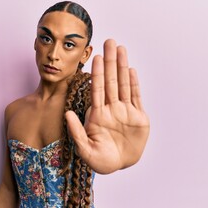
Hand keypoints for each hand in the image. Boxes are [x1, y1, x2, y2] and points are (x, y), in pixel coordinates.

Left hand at [65, 39, 149, 173]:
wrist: (121, 166)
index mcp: (97, 115)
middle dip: (110, 61)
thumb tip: (68, 114)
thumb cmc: (101, 161)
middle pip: (110, 81)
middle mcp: (111, 109)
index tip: (96, 56)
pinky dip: (134, 83)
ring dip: (122, 67)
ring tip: (121, 49)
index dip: (96, 73)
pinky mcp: (139, 117)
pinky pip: (136, 96)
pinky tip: (131, 70)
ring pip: (123, 84)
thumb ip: (77, 132)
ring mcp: (125, 111)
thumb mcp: (86, 150)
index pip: (96, 89)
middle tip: (110, 42)